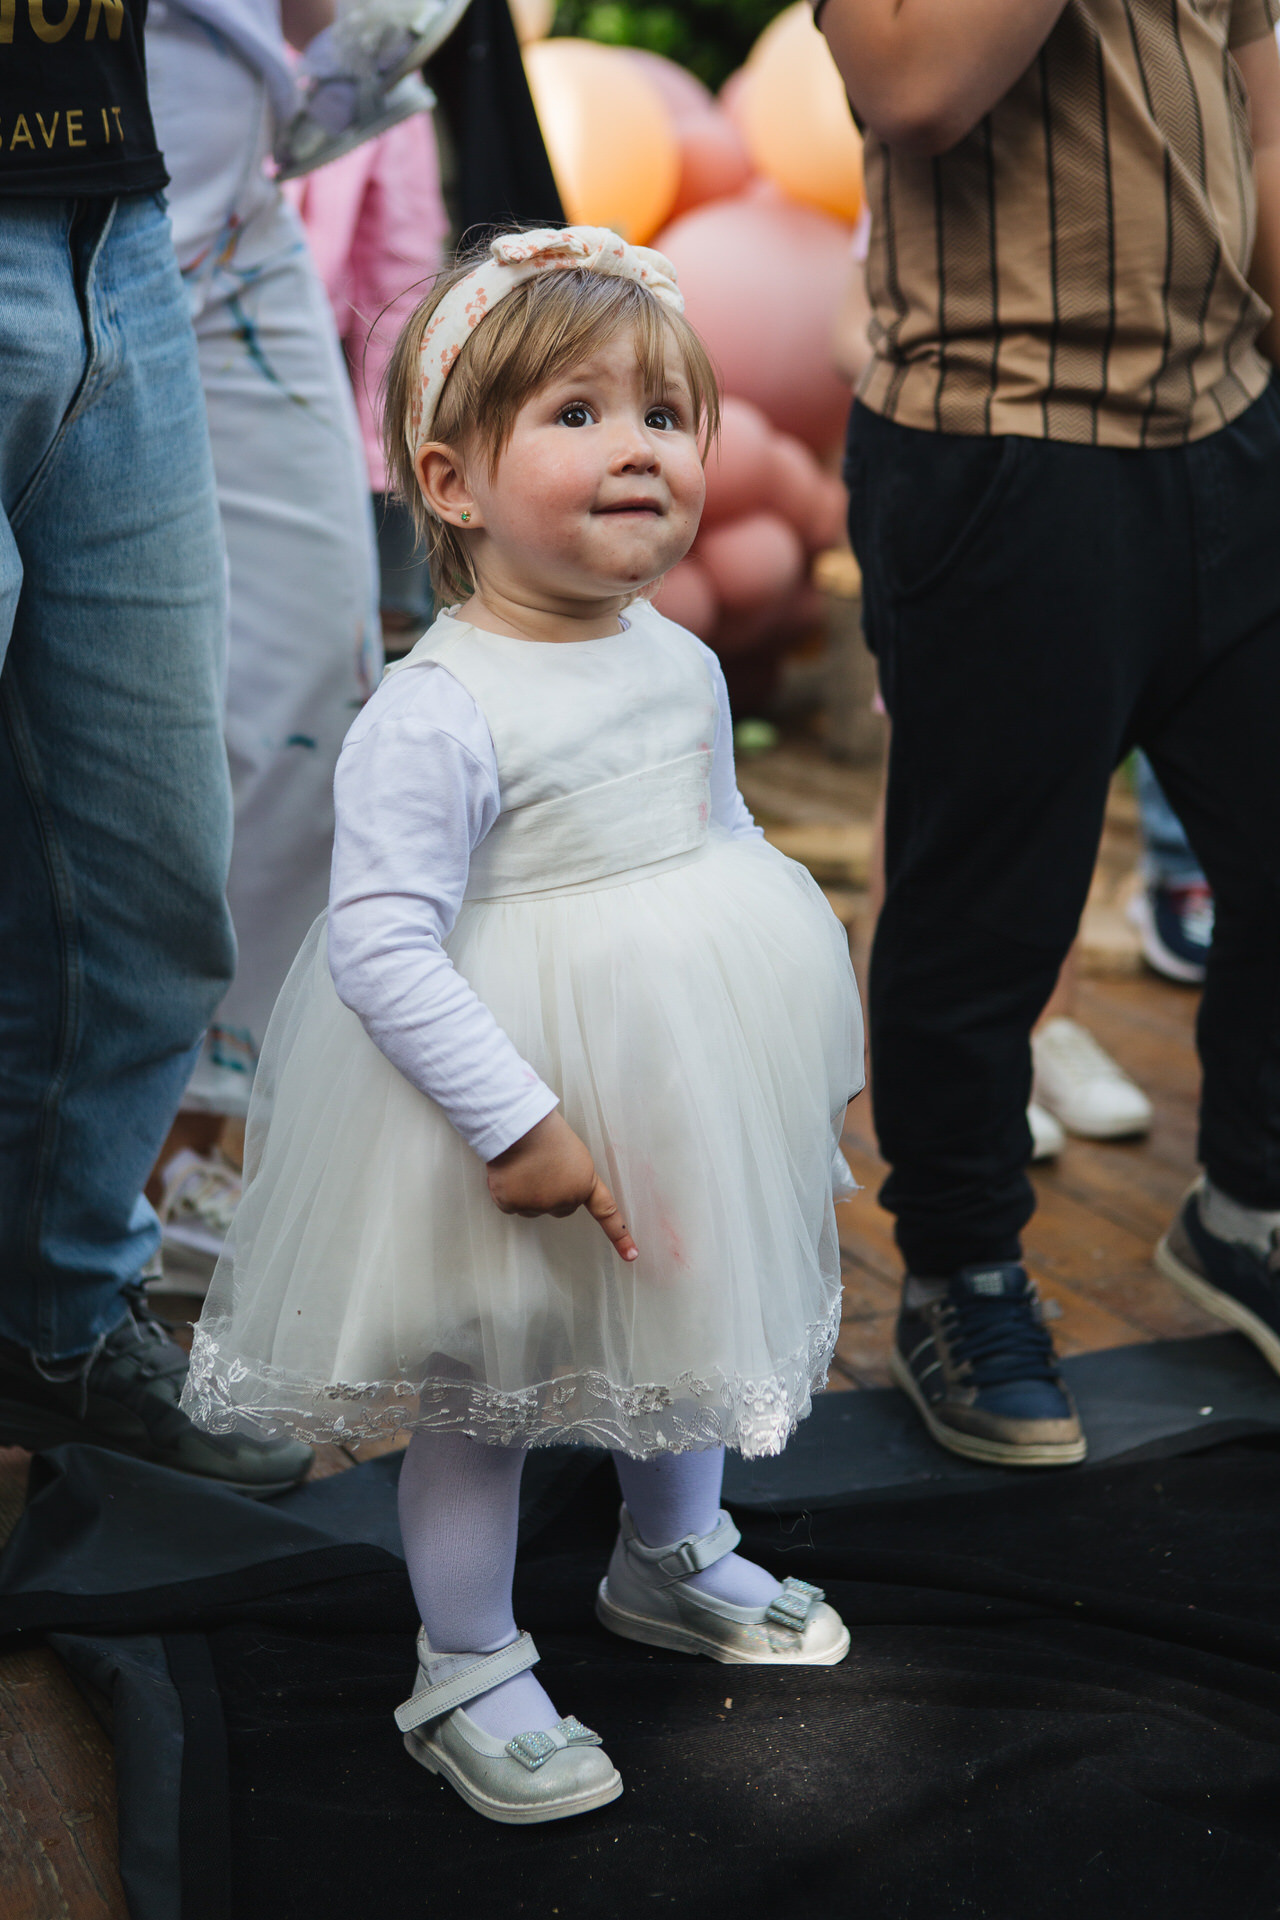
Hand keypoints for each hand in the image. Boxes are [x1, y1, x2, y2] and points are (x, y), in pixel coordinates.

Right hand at [486, 1112, 638, 1261]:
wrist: (520, 1126)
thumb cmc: (546, 1131)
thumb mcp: (573, 1155)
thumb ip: (571, 1178)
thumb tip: (551, 1189)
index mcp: (584, 1182)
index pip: (606, 1212)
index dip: (619, 1235)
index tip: (632, 1255)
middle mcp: (565, 1199)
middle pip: (560, 1208)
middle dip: (552, 1194)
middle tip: (542, 1168)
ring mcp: (539, 1205)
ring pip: (533, 1207)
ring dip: (528, 1191)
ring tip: (524, 1164)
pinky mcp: (513, 1205)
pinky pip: (510, 1204)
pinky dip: (507, 1190)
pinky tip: (509, 1171)